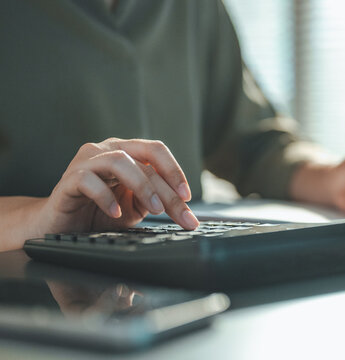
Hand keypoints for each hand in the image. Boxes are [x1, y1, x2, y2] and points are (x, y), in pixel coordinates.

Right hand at [36, 138, 198, 235]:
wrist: (59, 225)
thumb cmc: (98, 212)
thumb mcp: (134, 208)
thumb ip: (155, 201)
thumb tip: (183, 210)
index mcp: (126, 152)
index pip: (156, 152)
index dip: (175, 171)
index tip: (188, 197)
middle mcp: (106, 151)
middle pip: (144, 159)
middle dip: (167, 188)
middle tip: (181, 212)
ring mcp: (86, 162)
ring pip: (120, 161)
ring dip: (142, 186)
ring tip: (154, 210)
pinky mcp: (68, 180)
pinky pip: (88, 180)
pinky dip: (106, 197)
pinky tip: (116, 213)